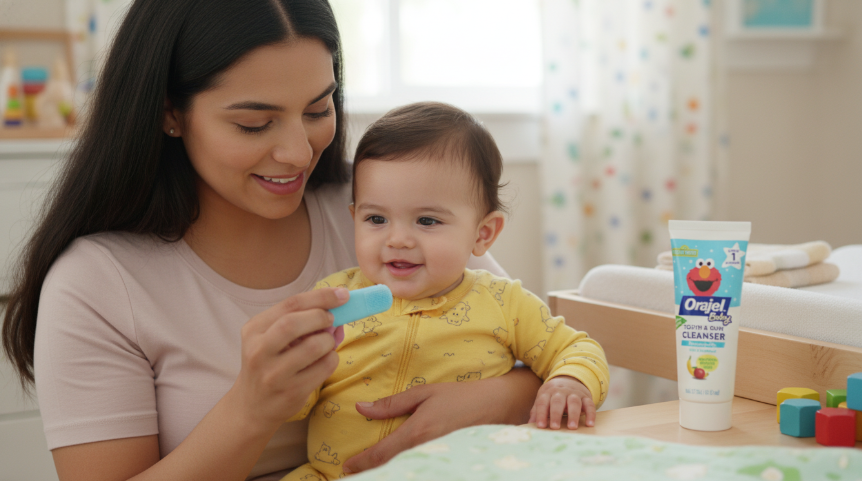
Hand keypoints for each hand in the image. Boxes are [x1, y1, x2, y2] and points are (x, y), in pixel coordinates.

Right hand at [229, 287, 348, 435]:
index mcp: (254, 329)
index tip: (342, 294)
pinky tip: (324, 361)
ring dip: (329, 341)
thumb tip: (338, 309)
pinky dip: (331, 359)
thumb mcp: (271, 337)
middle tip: (331, 319)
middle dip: (321, 317)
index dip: (320, 296)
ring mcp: (274, 374)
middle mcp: (259, 351)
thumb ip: (299, 320)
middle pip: (294, 323)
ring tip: (326, 343)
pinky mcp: (291, 392)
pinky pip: (323, 368)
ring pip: (313, 346)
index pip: (290, 304)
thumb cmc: (268, 363)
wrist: (252, 405)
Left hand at [342, 368, 540, 474]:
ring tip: (373, 474)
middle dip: (371, 474)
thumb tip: (361, 408)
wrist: (496, 407)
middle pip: (391, 469)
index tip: (346, 468)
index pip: (381, 454)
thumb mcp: (424, 394)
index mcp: (417, 432)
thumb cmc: (458, 396)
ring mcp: (437, 459)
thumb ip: (392, 404)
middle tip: (353, 475)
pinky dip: (406, 472)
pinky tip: (399, 471)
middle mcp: (425, 450)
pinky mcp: (446, 462)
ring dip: (388, 473)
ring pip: (405, 472)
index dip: (361, 463)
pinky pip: (420, 470)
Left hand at [529, 376, 594, 429]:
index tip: (540, 426)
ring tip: (572, 427)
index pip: (543, 402)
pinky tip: (590, 424)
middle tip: (555, 427)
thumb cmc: (554, 395)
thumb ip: (537, 411)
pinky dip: (590, 414)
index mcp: (548, 392)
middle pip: (558, 401)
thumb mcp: (543, 398)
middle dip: (556, 414)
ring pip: (574, 402)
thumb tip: (530, 424)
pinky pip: (590, 404)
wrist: (570, 380)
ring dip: (573, 415)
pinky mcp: (586, 397)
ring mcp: (575, 393)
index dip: (541, 414)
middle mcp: (561, 391)